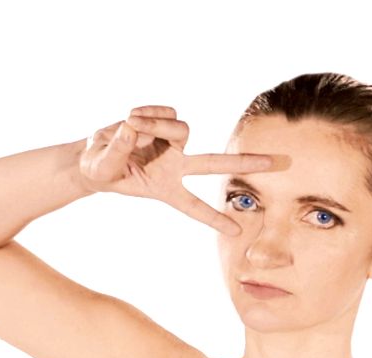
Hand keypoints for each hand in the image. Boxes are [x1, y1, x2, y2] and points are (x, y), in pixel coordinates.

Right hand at [78, 105, 279, 235]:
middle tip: (276, 162)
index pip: (193, 206)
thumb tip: (131, 128)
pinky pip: (167, 113)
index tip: (237, 230)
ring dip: (154, 126)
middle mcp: (176, 166)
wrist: (96, 153)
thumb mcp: (103, 167)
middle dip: (243, 163)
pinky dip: (148, 113)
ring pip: (181, 129)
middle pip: (214, 165)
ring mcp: (173, 144)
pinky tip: (132, 119)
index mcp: (165, 188)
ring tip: (129, 127)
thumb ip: (116, 151)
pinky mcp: (166, 122)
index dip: (213, 218)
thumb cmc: (101, 169)